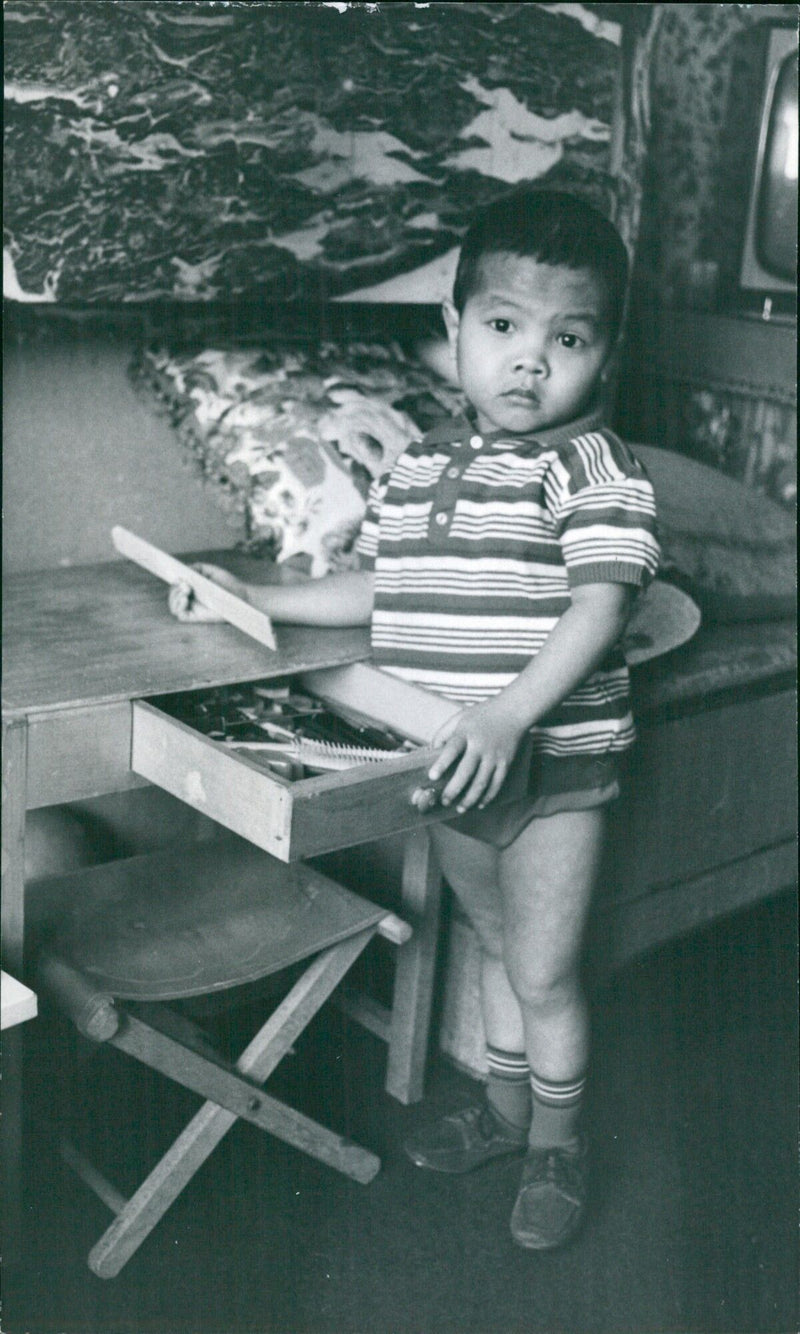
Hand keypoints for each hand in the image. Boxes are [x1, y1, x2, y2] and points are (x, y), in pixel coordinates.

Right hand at [167, 563, 248, 621]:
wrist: (240, 595)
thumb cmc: (227, 583)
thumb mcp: (210, 570)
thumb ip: (196, 568)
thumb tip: (182, 571)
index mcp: (192, 587)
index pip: (175, 585)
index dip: (171, 579)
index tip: (171, 573)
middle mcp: (190, 598)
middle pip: (172, 595)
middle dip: (174, 588)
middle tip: (184, 584)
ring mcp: (192, 608)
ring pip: (174, 605)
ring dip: (175, 597)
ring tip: (185, 590)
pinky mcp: (196, 617)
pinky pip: (181, 615)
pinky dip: (179, 607)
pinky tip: (185, 599)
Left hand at [417, 698, 526, 813]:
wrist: (513, 710)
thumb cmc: (482, 714)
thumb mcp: (460, 717)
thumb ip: (444, 733)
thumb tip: (431, 751)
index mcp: (466, 733)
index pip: (452, 749)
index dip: (442, 763)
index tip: (432, 776)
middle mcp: (480, 745)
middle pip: (466, 771)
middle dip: (454, 789)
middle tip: (444, 801)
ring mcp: (494, 756)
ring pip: (482, 782)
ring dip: (470, 798)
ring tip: (459, 808)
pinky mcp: (506, 762)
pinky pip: (497, 784)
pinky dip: (488, 796)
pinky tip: (479, 805)